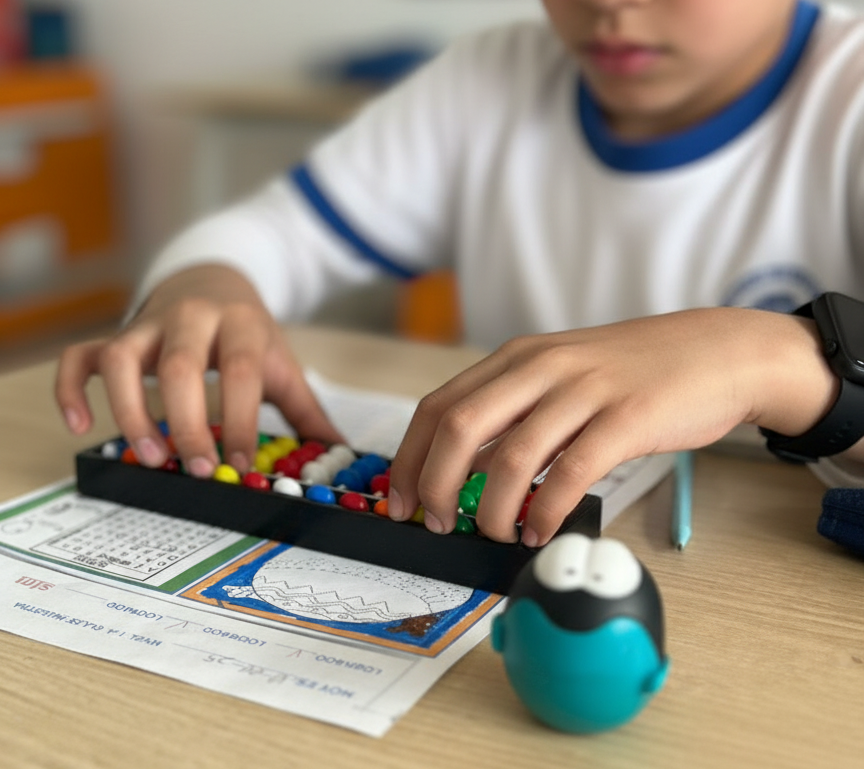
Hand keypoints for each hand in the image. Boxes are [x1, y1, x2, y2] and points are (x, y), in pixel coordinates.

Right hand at [55, 264, 341, 475]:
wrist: (213, 280)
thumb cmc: (248, 335)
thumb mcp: (280, 364)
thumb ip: (306, 411)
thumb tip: (340, 455)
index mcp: (241, 324)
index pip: (241, 372)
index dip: (241, 420)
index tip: (241, 465)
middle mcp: (191, 317)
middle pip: (182, 367)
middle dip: (190, 422)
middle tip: (198, 470)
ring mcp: (148, 324)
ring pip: (122, 359)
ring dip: (131, 410)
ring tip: (151, 456)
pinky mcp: (116, 334)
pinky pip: (81, 356)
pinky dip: (72, 389)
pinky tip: (82, 425)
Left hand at [387, 307, 835, 545]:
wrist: (716, 352)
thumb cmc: (632, 373)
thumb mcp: (559, 378)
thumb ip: (514, 415)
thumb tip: (466, 472)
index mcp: (517, 358)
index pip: (438, 405)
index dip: (411, 458)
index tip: (401, 499)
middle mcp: (541, 367)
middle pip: (459, 427)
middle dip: (436, 484)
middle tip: (439, 523)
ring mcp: (584, 390)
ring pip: (512, 456)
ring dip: (493, 509)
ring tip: (498, 534)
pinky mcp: (627, 417)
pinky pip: (571, 472)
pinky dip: (546, 510)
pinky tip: (541, 531)